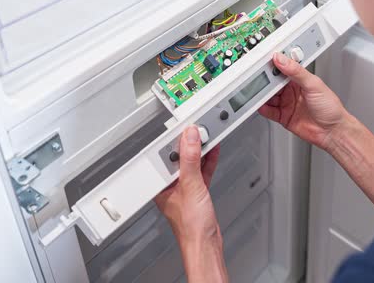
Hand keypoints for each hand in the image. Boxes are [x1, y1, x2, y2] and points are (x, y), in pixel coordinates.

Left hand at [155, 126, 220, 245]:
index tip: (187, 128)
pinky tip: (213, 149)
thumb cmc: (190, 226)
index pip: (167, 156)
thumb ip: (191, 160)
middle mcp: (170, 184)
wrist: (206, 244)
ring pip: (192, 162)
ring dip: (201, 149)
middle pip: (180, 156)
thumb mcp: (192, 186)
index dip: (177, 140)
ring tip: (209, 134)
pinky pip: (202, 170)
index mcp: (160, 184)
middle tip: (200, 129)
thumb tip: (190, 138)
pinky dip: (208, 160)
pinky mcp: (198, 191)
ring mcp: (185, 187)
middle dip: (191, 142)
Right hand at [258, 52, 349, 150]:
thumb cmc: (330, 108)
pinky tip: (261, 105)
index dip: (273, 65)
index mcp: (300, 80)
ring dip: (262, 94)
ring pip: (269, 97)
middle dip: (265, 80)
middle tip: (257, 77)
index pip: (283, 69)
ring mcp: (287, 104)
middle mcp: (292, 91)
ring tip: (256, 92)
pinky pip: (269, 111)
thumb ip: (296, 72)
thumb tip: (282, 60)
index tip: (264, 62)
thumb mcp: (314, 85)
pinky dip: (263, 108)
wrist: (333, 131)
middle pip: (273, 83)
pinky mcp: (283, 117)